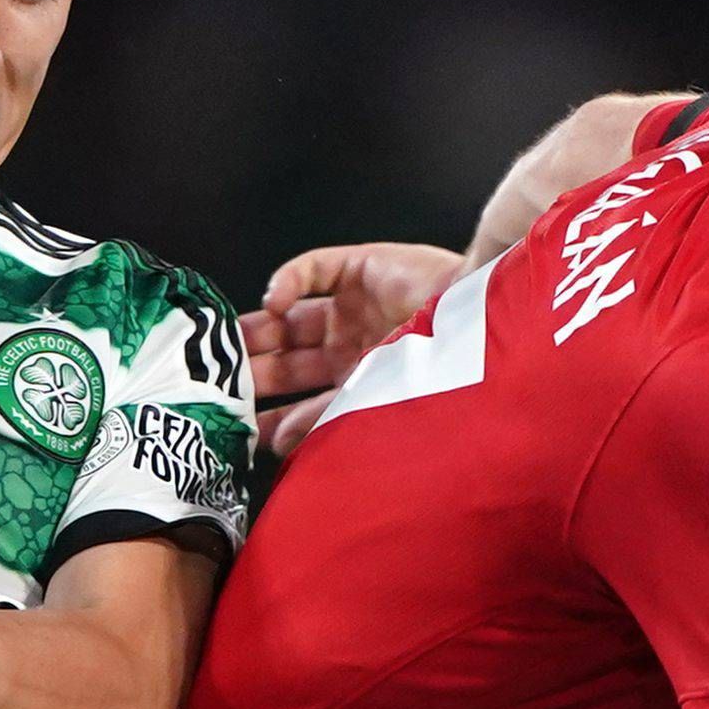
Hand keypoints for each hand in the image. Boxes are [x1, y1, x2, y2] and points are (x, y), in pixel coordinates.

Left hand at [248, 241, 468, 451]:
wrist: (486, 324)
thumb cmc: (445, 372)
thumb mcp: (376, 403)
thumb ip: (325, 419)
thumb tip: (277, 443)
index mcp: (365, 382)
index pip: (306, 399)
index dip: (273, 411)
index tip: (238, 425)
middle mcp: (357, 344)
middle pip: (292, 358)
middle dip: (258, 370)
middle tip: (221, 381)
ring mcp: (357, 306)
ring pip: (292, 317)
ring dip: (261, 330)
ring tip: (232, 345)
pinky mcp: (361, 265)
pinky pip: (313, 269)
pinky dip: (288, 281)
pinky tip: (275, 302)